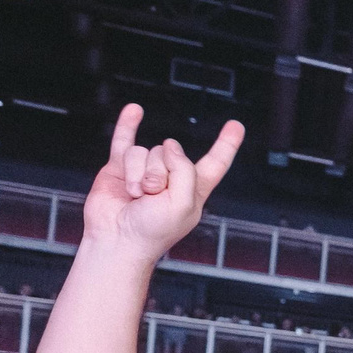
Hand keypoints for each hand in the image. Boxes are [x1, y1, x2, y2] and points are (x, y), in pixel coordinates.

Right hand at [81, 103, 244, 262]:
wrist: (117, 240)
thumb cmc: (152, 233)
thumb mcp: (183, 203)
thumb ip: (184, 170)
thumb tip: (169, 145)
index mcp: (193, 190)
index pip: (215, 162)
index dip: (226, 145)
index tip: (235, 126)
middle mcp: (170, 179)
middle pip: (169, 152)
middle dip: (158, 172)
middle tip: (152, 195)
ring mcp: (145, 172)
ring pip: (144, 151)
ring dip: (137, 172)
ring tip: (135, 195)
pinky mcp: (121, 169)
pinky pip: (125, 140)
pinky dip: (128, 124)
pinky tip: (135, 111)